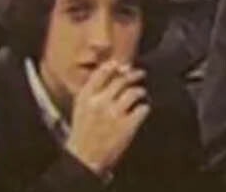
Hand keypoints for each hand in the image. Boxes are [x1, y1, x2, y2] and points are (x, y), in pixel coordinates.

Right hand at [65, 61, 150, 177]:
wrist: (84, 159)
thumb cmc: (83, 133)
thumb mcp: (81, 108)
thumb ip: (93, 90)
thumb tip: (114, 72)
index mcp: (86, 97)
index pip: (102, 73)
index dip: (114, 66)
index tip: (121, 65)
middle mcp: (100, 103)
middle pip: (122, 80)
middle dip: (134, 74)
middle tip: (140, 74)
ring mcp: (114, 114)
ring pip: (135, 92)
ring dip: (140, 91)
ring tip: (141, 93)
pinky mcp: (127, 126)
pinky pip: (143, 109)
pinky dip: (144, 108)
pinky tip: (142, 110)